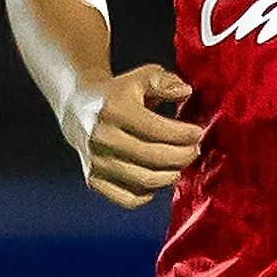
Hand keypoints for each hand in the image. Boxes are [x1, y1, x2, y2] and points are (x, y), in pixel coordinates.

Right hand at [63, 64, 202, 206]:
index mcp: (113, 109)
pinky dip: (148, 194)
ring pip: (143, 181)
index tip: (198, 133)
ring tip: (179, 164)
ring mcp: (96, 161)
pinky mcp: (93, 180)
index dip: (183, 135)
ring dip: (170, 176)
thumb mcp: (141, 77)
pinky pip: (128, 199)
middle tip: (194, 150)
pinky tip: (157, 178)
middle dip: (182, 156)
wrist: (78, 109)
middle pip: (153, 158)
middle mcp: (101, 137)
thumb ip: (165, 81)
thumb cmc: (118, 93)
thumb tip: (185, 92)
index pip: (156, 130)